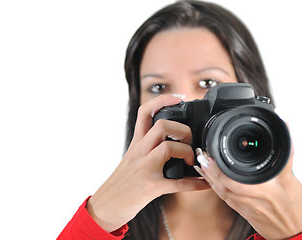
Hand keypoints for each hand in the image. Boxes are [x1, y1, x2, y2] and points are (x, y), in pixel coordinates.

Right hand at [87, 94, 209, 231]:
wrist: (105, 204)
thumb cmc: (122, 182)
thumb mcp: (131, 158)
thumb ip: (147, 147)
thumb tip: (169, 141)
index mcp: (136, 143)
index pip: (145, 113)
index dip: (162, 100)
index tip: (179, 98)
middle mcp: (140, 152)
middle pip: (161, 126)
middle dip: (182, 129)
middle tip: (189, 140)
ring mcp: (145, 169)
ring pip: (168, 148)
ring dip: (187, 152)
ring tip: (191, 161)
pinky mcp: (151, 187)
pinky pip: (178, 183)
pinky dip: (196, 183)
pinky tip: (204, 183)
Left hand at [196, 147, 301, 238]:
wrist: (293, 230)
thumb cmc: (294, 205)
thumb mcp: (290, 177)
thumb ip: (285, 151)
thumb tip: (284, 126)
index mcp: (264, 191)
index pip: (235, 180)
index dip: (217, 169)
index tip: (208, 156)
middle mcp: (250, 199)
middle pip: (223, 185)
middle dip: (209, 171)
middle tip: (201, 156)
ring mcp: (243, 206)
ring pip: (220, 191)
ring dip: (208, 176)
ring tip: (200, 162)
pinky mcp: (239, 210)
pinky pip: (222, 196)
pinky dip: (213, 184)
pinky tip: (206, 175)